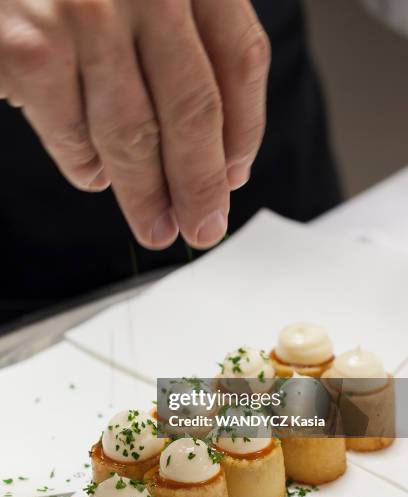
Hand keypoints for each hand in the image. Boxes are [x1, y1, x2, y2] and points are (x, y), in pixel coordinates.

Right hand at [0, 0, 269, 248]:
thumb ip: (185, 48)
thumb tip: (220, 158)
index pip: (240, 61)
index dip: (245, 132)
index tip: (234, 178)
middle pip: (194, 109)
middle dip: (200, 185)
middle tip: (204, 227)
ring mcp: (86, 15)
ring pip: (135, 136)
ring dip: (148, 197)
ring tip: (156, 227)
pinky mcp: (31, 50)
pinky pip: (75, 137)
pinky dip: (87, 169)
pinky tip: (95, 175)